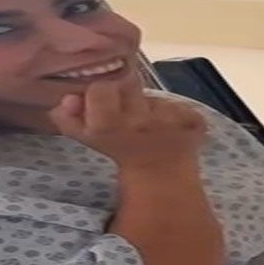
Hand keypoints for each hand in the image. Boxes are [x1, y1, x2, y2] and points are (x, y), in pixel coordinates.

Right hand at [50, 80, 205, 167]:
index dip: (100, 96)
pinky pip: (180, 105)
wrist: (159, 180)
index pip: (99, 88)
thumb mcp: (90, 138)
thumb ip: (70, 118)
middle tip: (128, 117)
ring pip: (155, 96)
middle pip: (129, 83)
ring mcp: (171, 122)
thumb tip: (68, 98)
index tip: (102, 110)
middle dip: (127, 97)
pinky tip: (172, 131)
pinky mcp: (195, 122)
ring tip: (151, 126)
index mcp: (109, 127)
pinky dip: (176, 115)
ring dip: (151, 106)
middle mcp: (141, 123)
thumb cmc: (119, 151)